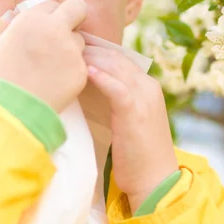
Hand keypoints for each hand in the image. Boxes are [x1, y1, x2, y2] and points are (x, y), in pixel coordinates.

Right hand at [0, 0, 87, 112]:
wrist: (10, 108)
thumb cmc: (0, 78)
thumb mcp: (4, 43)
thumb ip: (24, 29)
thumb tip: (32, 25)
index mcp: (31, 19)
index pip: (51, 5)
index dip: (50, 17)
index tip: (47, 28)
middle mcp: (54, 28)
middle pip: (78, 8)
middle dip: (74, 16)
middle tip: (67, 31)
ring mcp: (70, 49)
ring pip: (79, 40)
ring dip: (70, 50)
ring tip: (51, 68)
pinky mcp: (81, 69)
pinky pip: (80, 65)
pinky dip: (71, 72)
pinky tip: (55, 83)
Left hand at [83, 45, 178, 212]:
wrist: (155, 181)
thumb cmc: (137, 155)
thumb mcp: (128, 120)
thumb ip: (115, 101)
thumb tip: (88, 86)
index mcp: (148, 87)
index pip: (121, 59)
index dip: (98, 51)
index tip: (76, 45)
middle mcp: (149, 87)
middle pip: (117, 58)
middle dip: (93, 49)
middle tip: (68, 42)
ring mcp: (144, 98)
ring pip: (116, 68)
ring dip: (93, 57)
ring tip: (71, 50)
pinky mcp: (136, 112)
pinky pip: (117, 87)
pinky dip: (102, 77)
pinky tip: (86, 70)